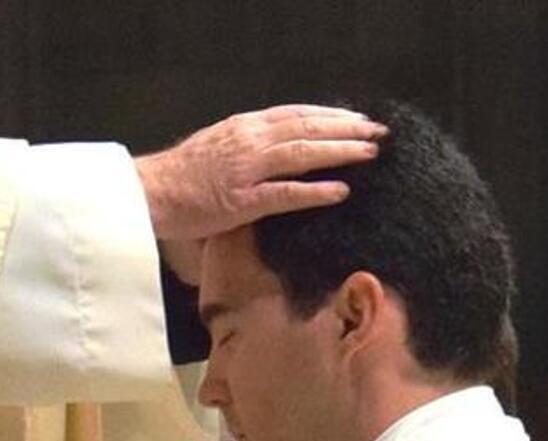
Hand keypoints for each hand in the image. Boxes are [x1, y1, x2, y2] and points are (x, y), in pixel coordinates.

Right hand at [136, 104, 386, 240]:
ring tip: (370, 153)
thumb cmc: (181, 174)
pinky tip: (341, 191)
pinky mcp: (243, 200)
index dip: (329, 114)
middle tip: (378, 131)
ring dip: (340, 152)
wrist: (149, 192)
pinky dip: (315, 191)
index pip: (296, 113)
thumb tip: (279, 148)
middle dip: (346, 127)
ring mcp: (247, 169)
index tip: (356, 118)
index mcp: (244, 126)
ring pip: (302, 153)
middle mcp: (250, 140)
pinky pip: (286, 194)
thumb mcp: (218, 146)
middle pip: (307, 127)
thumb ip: (250, 145)